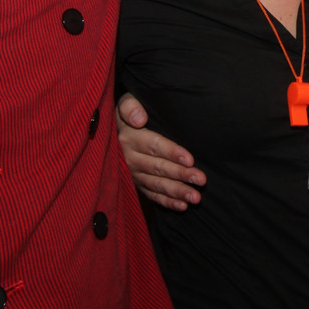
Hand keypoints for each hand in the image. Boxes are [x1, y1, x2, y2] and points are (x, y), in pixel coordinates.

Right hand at [116, 92, 202, 211]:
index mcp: (129, 138)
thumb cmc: (126, 112)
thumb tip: (139, 118)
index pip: (154, 146)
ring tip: (195, 198)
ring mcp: (132, 173)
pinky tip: (182, 206)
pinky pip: (151, 195)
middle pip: (158, 168)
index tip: (190, 160)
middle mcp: (130, 158)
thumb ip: (130, 107)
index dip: (172, 153)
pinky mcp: (135, 183)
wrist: (108, 128)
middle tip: (201, 180)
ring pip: (156, 184)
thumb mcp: (124, 102)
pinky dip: (166, 202)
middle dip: (181, 175)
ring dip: (176, 192)